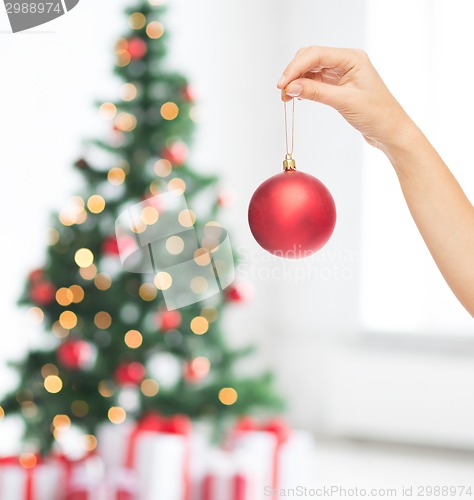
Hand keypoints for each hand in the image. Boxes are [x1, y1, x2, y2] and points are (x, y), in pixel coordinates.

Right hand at [277, 46, 412, 148]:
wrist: (390, 131)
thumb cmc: (377, 114)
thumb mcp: (344, 102)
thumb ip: (316, 92)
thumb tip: (291, 87)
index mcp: (352, 58)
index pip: (316, 55)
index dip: (296, 68)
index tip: (282, 84)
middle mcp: (347, 62)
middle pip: (311, 58)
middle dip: (294, 73)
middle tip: (283, 91)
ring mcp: (342, 73)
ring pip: (311, 70)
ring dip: (297, 81)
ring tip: (287, 97)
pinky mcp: (339, 86)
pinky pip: (316, 81)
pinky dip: (305, 87)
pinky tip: (298, 96)